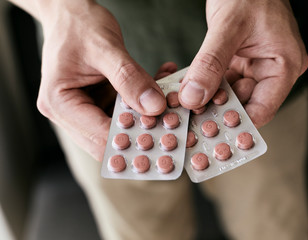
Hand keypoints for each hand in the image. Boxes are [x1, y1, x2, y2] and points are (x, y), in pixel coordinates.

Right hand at [35, 0, 167, 159]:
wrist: (71, 12)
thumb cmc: (78, 25)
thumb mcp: (105, 48)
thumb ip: (129, 78)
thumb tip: (154, 107)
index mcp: (59, 103)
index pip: (99, 137)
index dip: (131, 138)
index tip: (162, 129)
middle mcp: (68, 113)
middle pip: (109, 139)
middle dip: (141, 131)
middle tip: (171, 120)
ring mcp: (84, 110)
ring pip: (120, 128)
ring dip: (145, 116)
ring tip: (169, 98)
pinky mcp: (98, 103)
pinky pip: (124, 112)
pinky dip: (142, 102)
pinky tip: (160, 85)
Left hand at [179, 0, 307, 127]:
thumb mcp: (229, 26)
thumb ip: (210, 63)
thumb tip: (193, 97)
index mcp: (284, 65)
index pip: (262, 108)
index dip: (237, 122)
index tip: (210, 130)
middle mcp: (272, 69)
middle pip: (243, 103)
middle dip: (216, 109)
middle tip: (190, 116)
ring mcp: (255, 66)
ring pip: (229, 93)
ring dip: (207, 98)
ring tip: (185, 102)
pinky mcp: (239, 61)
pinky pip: (221, 80)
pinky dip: (205, 85)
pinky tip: (188, 88)